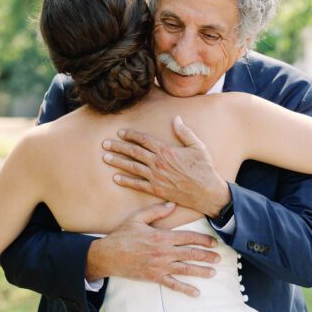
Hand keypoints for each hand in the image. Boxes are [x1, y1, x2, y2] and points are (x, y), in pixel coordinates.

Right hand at [85, 202, 220, 297]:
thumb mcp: (137, 218)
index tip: (213, 243)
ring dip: (201, 271)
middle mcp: (164, 252)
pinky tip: (196, 292)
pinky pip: (173, 284)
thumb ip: (156, 211)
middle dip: (207, 256)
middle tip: (219, 258)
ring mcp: (160, 266)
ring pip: (185, 269)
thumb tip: (172, 204)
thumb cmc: (122, 236)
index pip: (188, 237)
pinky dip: (185, 289)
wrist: (107, 255)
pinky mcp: (154, 277)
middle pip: (191, 254)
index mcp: (162, 236)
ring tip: (212, 273)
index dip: (203, 240)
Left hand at [102, 116, 230, 216]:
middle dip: (118, 147)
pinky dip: (126, 181)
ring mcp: (156, 177)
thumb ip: (185, 132)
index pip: (144, 140)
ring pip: (132, 167)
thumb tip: (175, 118)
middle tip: (105, 144)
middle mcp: (158, 163)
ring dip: (117, 162)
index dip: (131, 135)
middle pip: (133, 152)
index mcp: (166, 150)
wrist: (207, 192)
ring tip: (105, 158)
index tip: (120, 132)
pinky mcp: (156, 190)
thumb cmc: (204, 168)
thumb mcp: (198, 146)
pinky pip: (137, 184)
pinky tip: (116, 178)